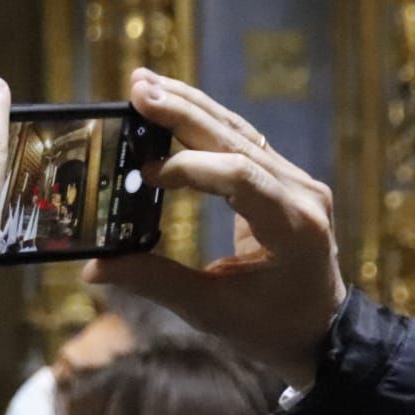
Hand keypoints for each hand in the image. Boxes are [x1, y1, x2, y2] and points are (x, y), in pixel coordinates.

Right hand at [83, 69, 346, 386]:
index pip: (242, 177)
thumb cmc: (270, 328)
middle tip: (137, 89)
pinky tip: (173, 105)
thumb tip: (94, 267)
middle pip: (239, 141)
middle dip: (184, 112)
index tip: (147, 173)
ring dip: (190, 107)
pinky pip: (245, 144)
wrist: (320, 330)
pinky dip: (205, 125)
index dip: (192, 166)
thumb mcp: (212, 312)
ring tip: (144, 84)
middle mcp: (302, 195)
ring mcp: (299, 183)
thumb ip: (155, 283)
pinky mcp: (288, 181)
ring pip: (241, 132)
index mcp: (293, 228)